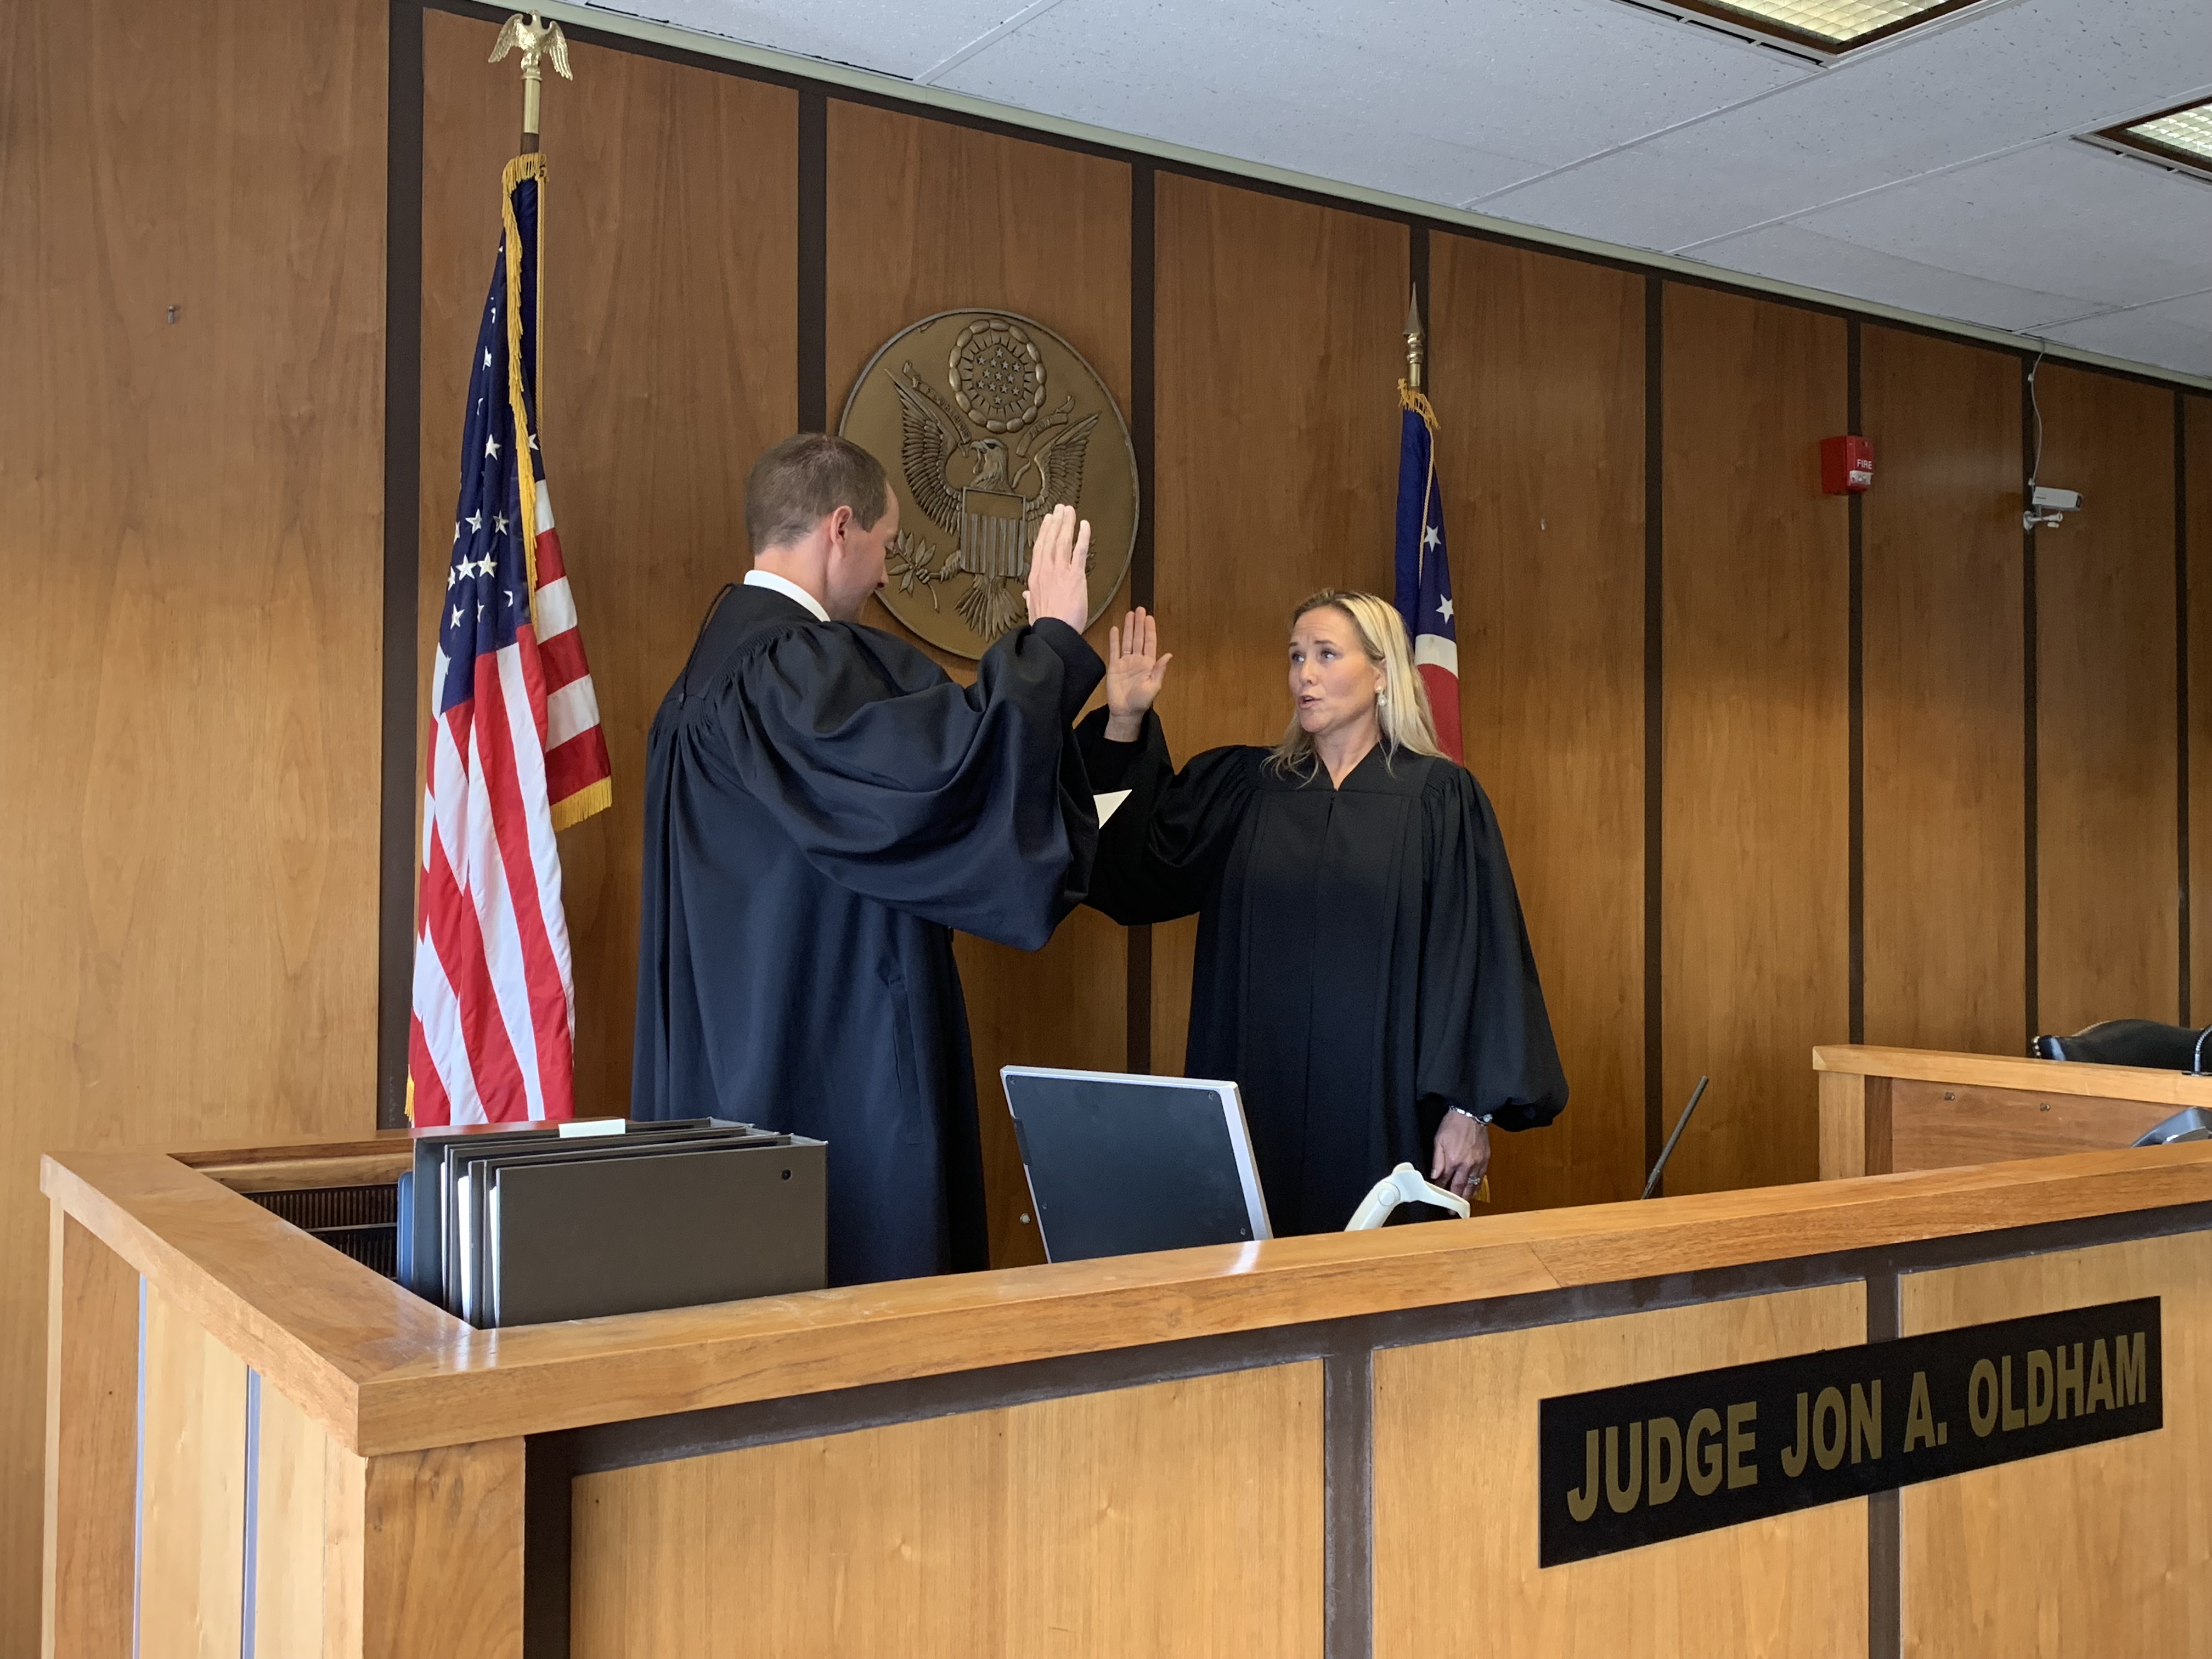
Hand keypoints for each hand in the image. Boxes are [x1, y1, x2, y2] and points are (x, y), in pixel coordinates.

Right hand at [1023, 504, 1091, 633]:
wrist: (1054, 633)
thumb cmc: (1046, 625)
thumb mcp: (1033, 610)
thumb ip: (1031, 599)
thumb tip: (1027, 594)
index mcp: (1035, 579)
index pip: (1039, 550)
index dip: (1044, 533)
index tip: (1047, 521)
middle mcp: (1046, 571)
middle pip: (1050, 541)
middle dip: (1055, 523)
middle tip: (1059, 509)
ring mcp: (1060, 572)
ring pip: (1062, 542)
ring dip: (1066, 524)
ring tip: (1069, 510)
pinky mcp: (1075, 576)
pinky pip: (1079, 551)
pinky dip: (1082, 537)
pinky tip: (1084, 525)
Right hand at [1103, 608, 1172, 739]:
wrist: (1125, 712)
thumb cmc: (1141, 702)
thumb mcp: (1154, 686)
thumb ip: (1160, 670)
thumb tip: (1169, 655)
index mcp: (1148, 664)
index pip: (1149, 643)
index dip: (1149, 630)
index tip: (1149, 617)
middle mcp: (1137, 660)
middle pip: (1138, 638)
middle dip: (1139, 624)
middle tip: (1139, 609)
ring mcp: (1125, 662)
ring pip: (1127, 641)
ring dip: (1128, 628)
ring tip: (1129, 614)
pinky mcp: (1114, 667)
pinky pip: (1114, 650)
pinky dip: (1114, 639)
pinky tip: (1115, 629)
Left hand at [1430, 1111, 1490, 1200]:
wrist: (1472, 1113)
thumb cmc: (1454, 1124)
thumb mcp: (1439, 1140)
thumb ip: (1437, 1159)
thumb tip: (1435, 1175)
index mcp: (1453, 1160)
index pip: (1445, 1180)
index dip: (1441, 1190)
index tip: (1439, 1198)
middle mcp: (1466, 1165)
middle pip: (1460, 1187)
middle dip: (1455, 1201)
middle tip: (1452, 1211)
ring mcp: (1478, 1163)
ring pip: (1472, 1185)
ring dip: (1467, 1196)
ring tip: (1463, 1205)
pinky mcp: (1485, 1159)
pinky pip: (1481, 1178)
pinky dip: (1477, 1187)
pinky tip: (1473, 1190)